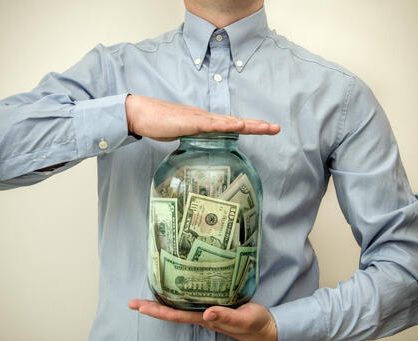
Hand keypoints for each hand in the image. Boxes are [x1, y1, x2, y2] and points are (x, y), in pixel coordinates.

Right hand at [125, 95, 280, 140]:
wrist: (141, 114)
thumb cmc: (159, 123)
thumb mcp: (181, 135)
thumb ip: (194, 139)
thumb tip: (202, 149)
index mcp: (205, 122)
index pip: (232, 125)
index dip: (250, 127)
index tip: (267, 130)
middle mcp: (206, 118)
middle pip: (236, 121)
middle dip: (258, 125)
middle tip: (276, 128)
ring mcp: (199, 118)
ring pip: (229, 121)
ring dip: (248, 124)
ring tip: (265, 127)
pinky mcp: (190, 122)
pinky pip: (211, 124)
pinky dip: (227, 124)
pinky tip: (239, 124)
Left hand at [128, 299, 277, 340]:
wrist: (267, 328)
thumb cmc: (256, 324)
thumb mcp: (244, 319)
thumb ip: (227, 317)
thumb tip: (207, 314)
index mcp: (207, 320)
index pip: (176, 316)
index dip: (157, 312)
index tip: (139, 307)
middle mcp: (203, 316)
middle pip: (172, 313)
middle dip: (152, 307)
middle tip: (131, 302)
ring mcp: (207, 312)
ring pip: (179, 307)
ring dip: (162, 302)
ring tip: (145, 295)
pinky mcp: (215, 305)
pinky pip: (191, 301)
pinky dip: (179, 295)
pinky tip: (174, 289)